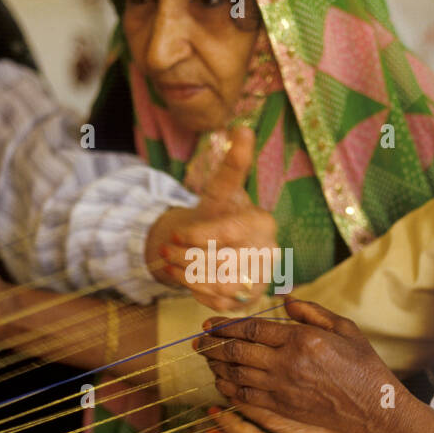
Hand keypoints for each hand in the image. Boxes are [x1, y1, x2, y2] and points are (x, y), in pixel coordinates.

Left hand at [145, 127, 279, 312]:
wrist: (222, 247)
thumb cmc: (221, 215)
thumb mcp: (221, 190)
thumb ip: (232, 165)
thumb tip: (241, 129)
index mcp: (263, 223)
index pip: (231, 232)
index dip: (200, 236)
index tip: (176, 235)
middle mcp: (268, 253)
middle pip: (225, 262)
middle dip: (189, 258)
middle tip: (165, 252)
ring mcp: (260, 279)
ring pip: (223, 285)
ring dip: (190, 276)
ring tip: (170, 265)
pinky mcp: (248, 300)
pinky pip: (221, 303)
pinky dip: (197, 293)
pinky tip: (183, 278)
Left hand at [195, 297, 396, 432]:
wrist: (372, 407)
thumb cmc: (363, 365)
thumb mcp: (344, 328)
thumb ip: (312, 311)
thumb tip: (285, 299)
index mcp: (302, 339)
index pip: (252, 328)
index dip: (226, 325)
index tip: (210, 322)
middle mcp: (287, 363)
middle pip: (237, 350)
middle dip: (213, 344)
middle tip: (197, 340)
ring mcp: (282, 388)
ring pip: (237, 373)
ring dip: (216, 364)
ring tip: (204, 357)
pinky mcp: (282, 407)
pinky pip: (246, 396)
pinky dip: (229, 387)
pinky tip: (221, 381)